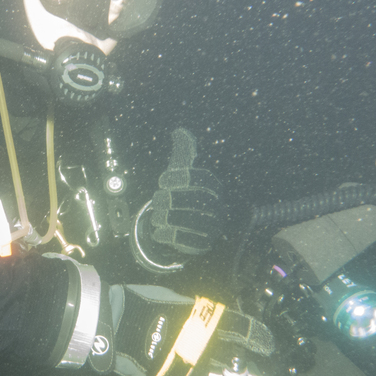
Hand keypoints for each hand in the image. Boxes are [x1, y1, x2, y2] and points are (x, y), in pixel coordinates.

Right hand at [89, 285, 273, 375]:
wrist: (113, 322)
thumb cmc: (141, 304)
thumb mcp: (174, 298)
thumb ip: (195, 309)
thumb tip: (212, 314)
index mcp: (203, 322)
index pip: (241, 330)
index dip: (257, 336)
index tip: (265, 343)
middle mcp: (200, 347)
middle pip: (225, 359)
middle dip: (221, 358)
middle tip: (205, 352)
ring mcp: (186, 368)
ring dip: (195, 371)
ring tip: (174, 359)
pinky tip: (164, 374)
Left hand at [151, 128, 224, 254]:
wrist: (185, 224)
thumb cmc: (183, 192)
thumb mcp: (182, 171)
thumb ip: (183, 151)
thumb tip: (180, 131)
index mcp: (214, 188)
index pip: (202, 180)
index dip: (180, 179)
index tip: (163, 180)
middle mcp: (217, 208)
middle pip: (192, 201)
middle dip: (168, 199)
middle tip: (158, 199)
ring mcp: (211, 228)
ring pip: (186, 221)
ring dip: (165, 217)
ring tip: (158, 215)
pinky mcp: (201, 245)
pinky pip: (183, 241)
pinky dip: (165, 234)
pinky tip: (159, 230)